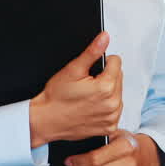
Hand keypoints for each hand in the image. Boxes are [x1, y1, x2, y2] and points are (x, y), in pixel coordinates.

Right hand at [28, 32, 122, 147]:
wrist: (46, 121)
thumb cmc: (56, 98)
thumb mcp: (73, 70)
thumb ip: (92, 52)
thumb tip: (104, 38)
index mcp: (106, 87)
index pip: (116, 62)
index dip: (102, 63)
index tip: (91, 72)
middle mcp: (113, 104)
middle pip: (118, 77)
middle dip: (105, 78)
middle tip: (87, 85)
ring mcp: (112, 117)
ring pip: (118, 94)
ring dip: (107, 93)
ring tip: (88, 97)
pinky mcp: (109, 127)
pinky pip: (115, 110)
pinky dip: (106, 108)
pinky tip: (92, 108)